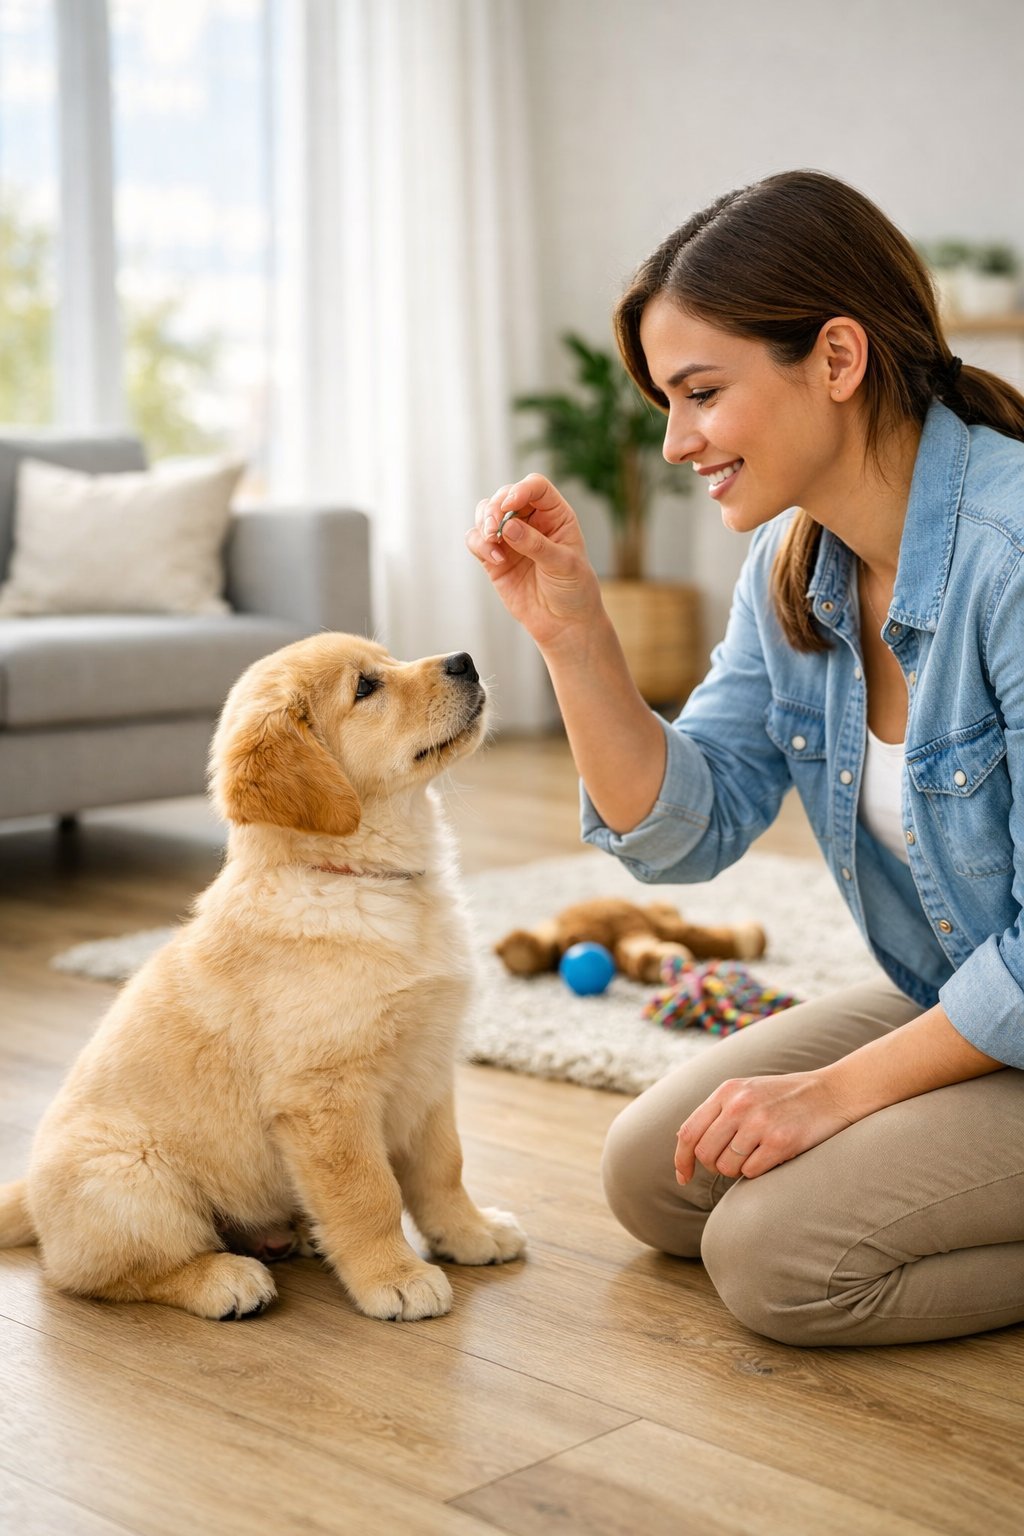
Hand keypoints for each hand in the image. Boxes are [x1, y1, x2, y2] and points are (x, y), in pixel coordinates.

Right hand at [465, 473, 603, 652]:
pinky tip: (496, 560)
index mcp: (555, 515)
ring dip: (483, 523)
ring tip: (492, 542)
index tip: (510, 504)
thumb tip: (508, 527)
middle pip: (505, 496)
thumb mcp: (563, 565)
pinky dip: (479, 545)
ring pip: (486, 514)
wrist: (563, 623)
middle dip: (495, 508)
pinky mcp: (494, 558)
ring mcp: (511, 538)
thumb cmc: (573, 590)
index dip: (521, 489)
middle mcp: (531, 521)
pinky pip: (477, 540)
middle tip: (494, 528)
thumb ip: (536, 545)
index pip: (536, 487)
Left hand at [674, 1071, 856, 1182]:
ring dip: (740, 1169)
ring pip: (727, 1167)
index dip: (681, 1160)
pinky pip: (751, 1173)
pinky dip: (759, 1171)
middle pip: (706, 1155)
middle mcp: (739, 1105)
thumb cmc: (786, 1097)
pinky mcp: (780, 1141)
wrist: (833, 1092)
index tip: (683, 1177)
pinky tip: (774, 1155)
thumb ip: (718, 1113)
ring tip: (758, 1153)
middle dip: (715, 1167)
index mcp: (727, 1091)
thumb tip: (687, 1146)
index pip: (689, 1132)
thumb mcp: (747, 1092)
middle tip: (736, 1161)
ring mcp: (759, 1123)